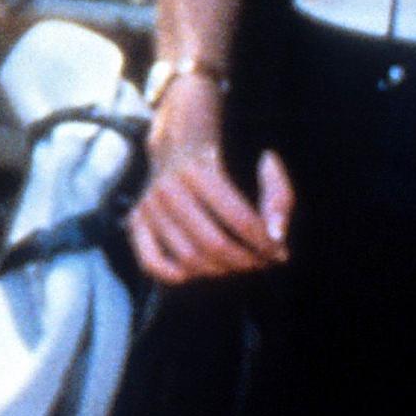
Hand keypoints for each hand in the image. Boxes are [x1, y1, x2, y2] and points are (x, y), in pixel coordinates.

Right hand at [126, 72, 292, 282]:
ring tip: (239, 263)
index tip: (279, 252)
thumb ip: (277, 196)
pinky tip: (201, 270)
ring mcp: (148, 206)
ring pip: (188, 259)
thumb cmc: (226, 157)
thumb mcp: (259, 163)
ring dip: (221, 270)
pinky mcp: (136, 220)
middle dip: (246, 260)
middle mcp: (168, 187)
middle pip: (214, 244)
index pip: (240, 220)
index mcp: (199, 168)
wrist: (176, 140)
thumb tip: (277, 237)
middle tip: (261, 261)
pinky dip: (177, 275)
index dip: (265, 242)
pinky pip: (152, 263)